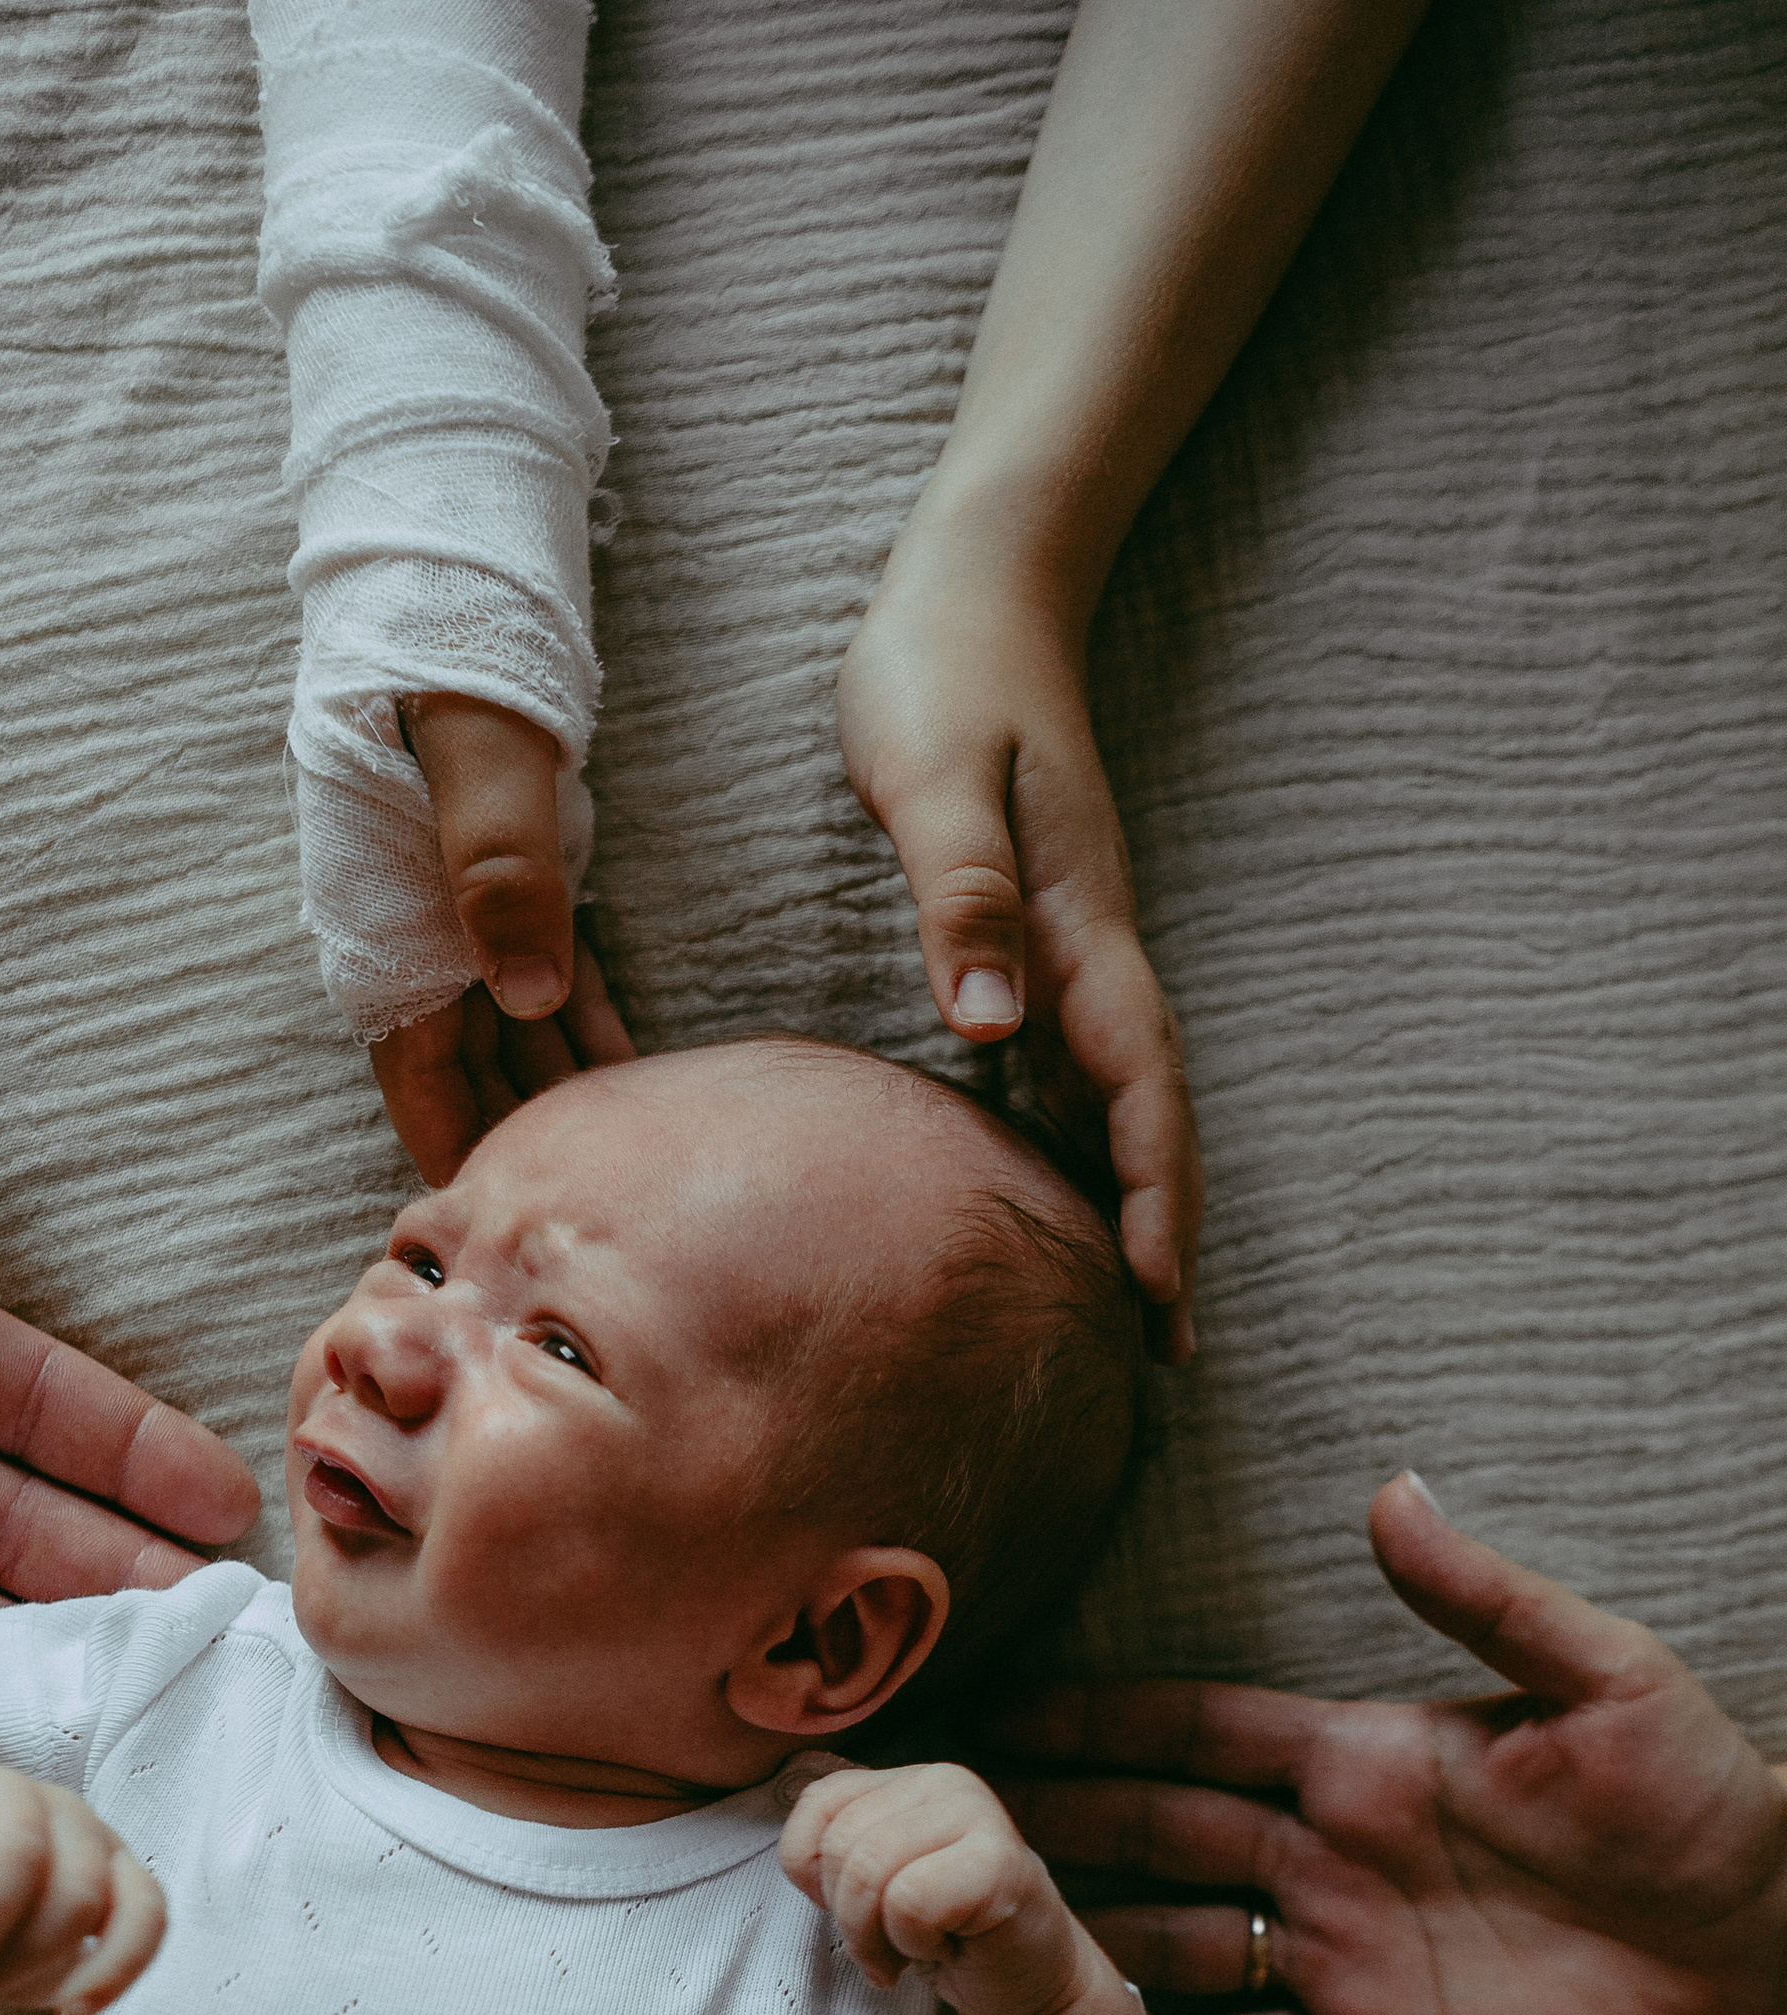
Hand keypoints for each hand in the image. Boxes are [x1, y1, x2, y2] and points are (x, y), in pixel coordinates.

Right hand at [0, 1758, 163, 2014]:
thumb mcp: (11, 1967)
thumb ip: (45, 1974)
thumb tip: (67, 1995)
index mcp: (100, 1864)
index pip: (143, 1909)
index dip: (117, 1967)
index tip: (71, 2014)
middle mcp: (64, 1818)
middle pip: (76, 1894)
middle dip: (22, 1956)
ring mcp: (0, 1788)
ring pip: (17, 1854)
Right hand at [368, 696, 634, 1184]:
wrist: (448, 563)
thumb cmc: (447, 653)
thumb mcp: (480, 759)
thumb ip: (502, 871)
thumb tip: (529, 998)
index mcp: (388, 930)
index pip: (420, 1087)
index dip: (461, 1161)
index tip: (510, 1232)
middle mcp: (417, 936)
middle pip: (473, 1079)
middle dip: (526, 1148)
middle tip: (597, 1220)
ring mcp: (462, 909)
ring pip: (516, 1035)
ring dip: (568, 1094)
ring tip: (632, 1164)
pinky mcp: (509, 875)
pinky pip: (547, 975)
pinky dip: (585, 1027)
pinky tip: (635, 1076)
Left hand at [781, 1760, 1087, 2014]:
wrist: (1028, 1982)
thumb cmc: (947, 1935)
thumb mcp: (876, 1884)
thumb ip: (838, 1854)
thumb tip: (800, 1862)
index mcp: (908, 1780)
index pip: (817, 1804)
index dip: (813, 1873)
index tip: (851, 1910)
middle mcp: (944, 1782)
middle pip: (839, 1845)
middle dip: (848, 1916)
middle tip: (887, 1947)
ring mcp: (978, 1813)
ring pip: (868, 1870)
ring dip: (877, 1937)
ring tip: (912, 1952)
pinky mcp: (1000, 1861)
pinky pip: (910, 1901)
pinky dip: (915, 1942)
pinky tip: (947, 1947)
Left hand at [837, 571, 1198, 1346]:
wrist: (974, 582)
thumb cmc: (941, 669)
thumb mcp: (935, 773)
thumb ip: (961, 896)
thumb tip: (991, 1029)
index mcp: (1076, 921)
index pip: (1137, 1082)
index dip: (1156, 1191)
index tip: (1159, 1292)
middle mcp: (1088, 946)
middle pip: (1148, 1111)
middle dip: (1164, 1227)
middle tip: (1165, 1347)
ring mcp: (1068, 942)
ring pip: (1116, 1096)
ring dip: (1128, 1195)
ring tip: (1122, 1307)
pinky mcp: (1034, 932)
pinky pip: (1070, 1063)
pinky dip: (1078, 1139)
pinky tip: (1048, 1196)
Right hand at [989, 1472, 1786, 2014]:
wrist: (1768, 1933)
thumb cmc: (1702, 1791)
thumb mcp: (1603, 1676)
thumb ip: (1485, 1599)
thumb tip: (1392, 1492)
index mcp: (1363, 1755)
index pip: (1195, 1729)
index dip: (1092, 1718)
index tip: (988, 1706)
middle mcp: (1327, 1852)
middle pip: (1149, 1833)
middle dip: (1040, 1825)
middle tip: (924, 1827)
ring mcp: (1342, 1952)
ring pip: (1171, 1942)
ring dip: (1077, 1943)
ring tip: (964, 1945)